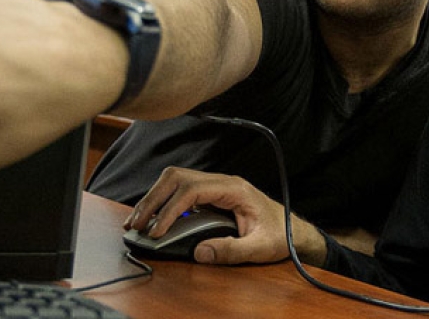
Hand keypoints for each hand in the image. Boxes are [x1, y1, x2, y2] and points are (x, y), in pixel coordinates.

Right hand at [125, 167, 327, 265]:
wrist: (292, 230)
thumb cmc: (281, 235)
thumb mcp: (261, 247)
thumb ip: (233, 250)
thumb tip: (200, 252)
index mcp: (234, 189)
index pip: (192, 189)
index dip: (170, 208)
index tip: (157, 230)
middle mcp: (222, 182)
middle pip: (177, 178)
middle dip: (153, 199)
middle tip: (135, 223)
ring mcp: (215, 187)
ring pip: (175, 181)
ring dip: (154, 198)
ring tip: (137, 221)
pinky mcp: (210, 196)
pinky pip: (180, 192)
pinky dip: (162, 203)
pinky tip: (152, 219)